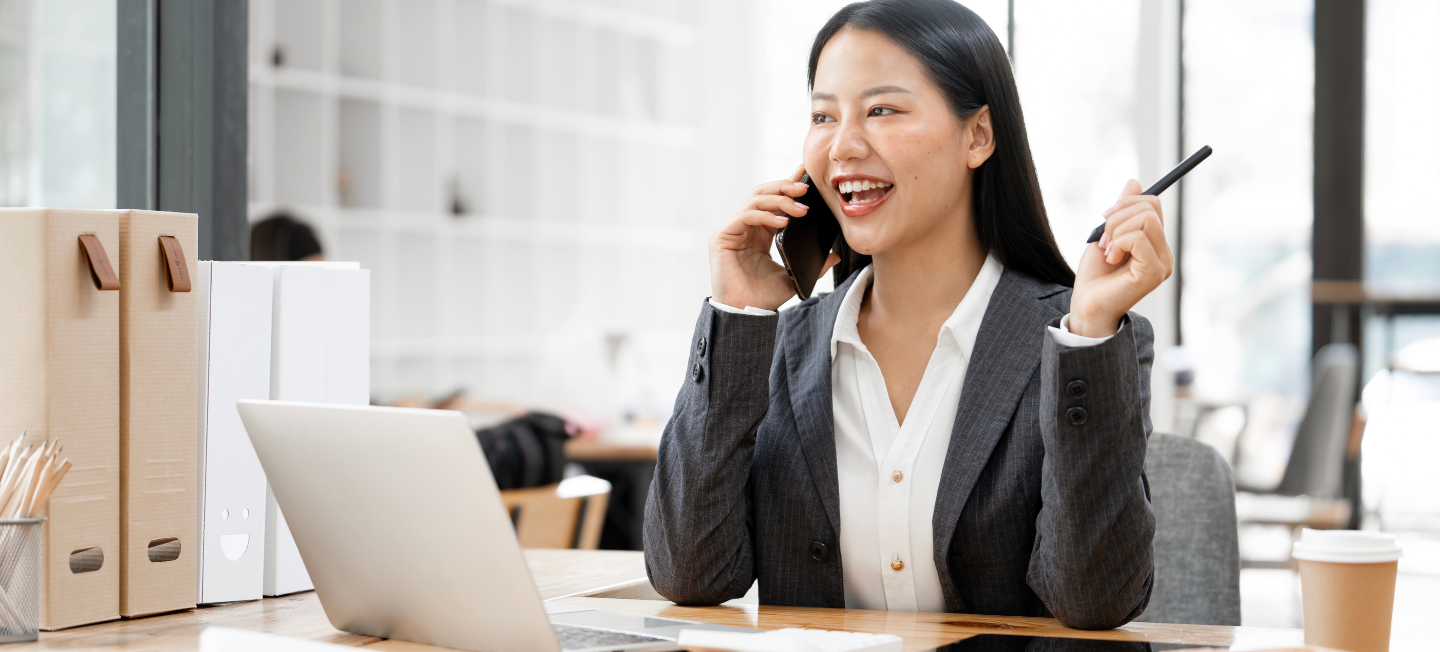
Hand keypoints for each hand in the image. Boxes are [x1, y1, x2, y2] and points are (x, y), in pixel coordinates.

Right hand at [709, 165, 838, 310]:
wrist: (745, 314)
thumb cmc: (764, 297)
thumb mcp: (794, 276)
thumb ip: (814, 265)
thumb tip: (835, 255)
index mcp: (760, 233)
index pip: (774, 201)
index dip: (788, 185)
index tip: (806, 175)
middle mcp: (745, 227)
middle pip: (763, 193)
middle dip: (785, 187)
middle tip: (806, 188)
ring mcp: (733, 230)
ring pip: (755, 199)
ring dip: (780, 199)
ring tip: (801, 208)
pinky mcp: (723, 236)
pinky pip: (746, 215)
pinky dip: (766, 215)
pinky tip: (784, 221)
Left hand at [1069, 179, 1173, 337]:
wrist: (1086, 306)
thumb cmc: (1095, 276)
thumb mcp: (1106, 235)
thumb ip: (1122, 212)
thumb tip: (1135, 182)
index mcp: (1156, 244)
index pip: (1153, 204)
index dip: (1126, 203)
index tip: (1105, 217)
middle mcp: (1165, 254)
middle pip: (1150, 207)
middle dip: (1117, 217)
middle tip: (1104, 239)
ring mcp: (1163, 264)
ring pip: (1145, 220)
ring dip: (1115, 231)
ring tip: (1108, 251)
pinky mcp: (1154, 273)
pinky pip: (1138, 238)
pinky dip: (1118, 243)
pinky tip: (1111, 259)